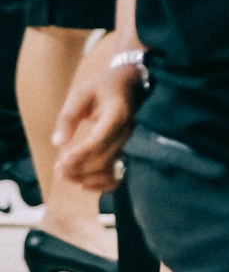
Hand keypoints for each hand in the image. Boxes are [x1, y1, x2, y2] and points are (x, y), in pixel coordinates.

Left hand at [53, 60, 141, 191]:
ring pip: (111, 167)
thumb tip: (58, 143)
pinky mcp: (123, 149)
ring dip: (87, 177)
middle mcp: (126, 130)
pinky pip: (117, 173)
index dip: (82, 154)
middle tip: (57, 171)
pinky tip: (84, 186)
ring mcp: (126, 142)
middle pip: (105, 157)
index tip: (61, 163)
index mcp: (117, 113)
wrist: (128, 86)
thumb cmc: (100, 88)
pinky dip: (102, 184)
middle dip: (80, 168)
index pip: (101, 138)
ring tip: (65, 176)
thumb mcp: (80, 94)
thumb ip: (68, 117)